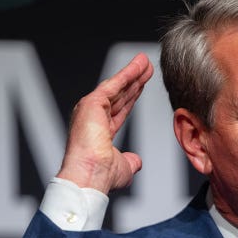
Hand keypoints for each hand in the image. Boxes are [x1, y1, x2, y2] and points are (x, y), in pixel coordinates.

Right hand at [56, 53, 153, 192]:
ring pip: (117, 87)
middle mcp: (93, 119)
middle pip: (119, 95)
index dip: (131, 97)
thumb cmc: (101, 177)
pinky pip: (114, 84)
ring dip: (132, 73)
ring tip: (145, 61)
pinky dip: (127, 73)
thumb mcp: (123, 168)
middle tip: (146, 68)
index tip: (141, 86)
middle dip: (134, 81)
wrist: (90, 176)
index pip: (119, 110)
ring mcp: (91, 110)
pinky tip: (139, 65)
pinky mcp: (92, 103)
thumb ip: (130, 162)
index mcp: (99, 133)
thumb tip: (137, 162)